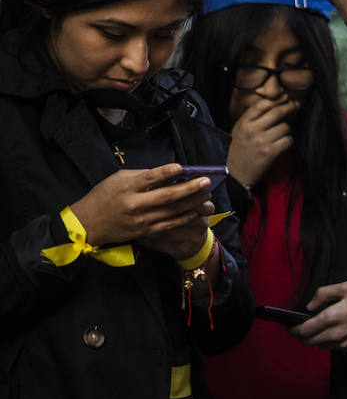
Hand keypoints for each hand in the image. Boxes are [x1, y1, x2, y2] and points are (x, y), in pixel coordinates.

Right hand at [69, 165, 214, 248]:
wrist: (88, 223)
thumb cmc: (103, 196)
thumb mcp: (117, 179)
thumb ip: (141, 176)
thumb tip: (166, 173)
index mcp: (126, 188)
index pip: (149, 179)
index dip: (165, 173)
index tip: (181, 167)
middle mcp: (134, 205)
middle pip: (166, 197)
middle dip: (189, 188)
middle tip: (205, 181)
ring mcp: (141, 220)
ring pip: (172, 212)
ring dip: (192, 203)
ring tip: (206, 194)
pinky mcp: (145, 231)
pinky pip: (169, 224)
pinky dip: (184, 218)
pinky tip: (195, 211)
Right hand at [227, 96, 298, 189]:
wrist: (234, 172)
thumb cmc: (239, 149)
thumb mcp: (240, 129)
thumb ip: (253, 117)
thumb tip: (272, 102)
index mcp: (244, 123)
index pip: (262, 104)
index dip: (276, 99)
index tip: (285, 96)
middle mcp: (252, 130)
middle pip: (276, 112)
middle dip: (290, 107)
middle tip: (296, 105)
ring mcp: (261, 141)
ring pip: (285, 127)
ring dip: (288, 128)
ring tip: (284, 131)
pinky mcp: (270, 153)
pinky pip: (288, 140)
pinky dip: (289, 140)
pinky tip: (284, 142)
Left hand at [297, 283, 346, 350]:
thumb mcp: (346, 287)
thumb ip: (323, 294)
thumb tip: (310, 306)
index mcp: (331, 317)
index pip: (303, 330)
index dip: (293, 329)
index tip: (289, 326)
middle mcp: (335, 334)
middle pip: (308, 342)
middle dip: (301, 336)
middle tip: (300, 329)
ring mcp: (344, 344)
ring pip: (321, 346)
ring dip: (316, 339)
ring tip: (319, 329)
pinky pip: (335, 348)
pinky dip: (331, 341)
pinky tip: (337, 331)